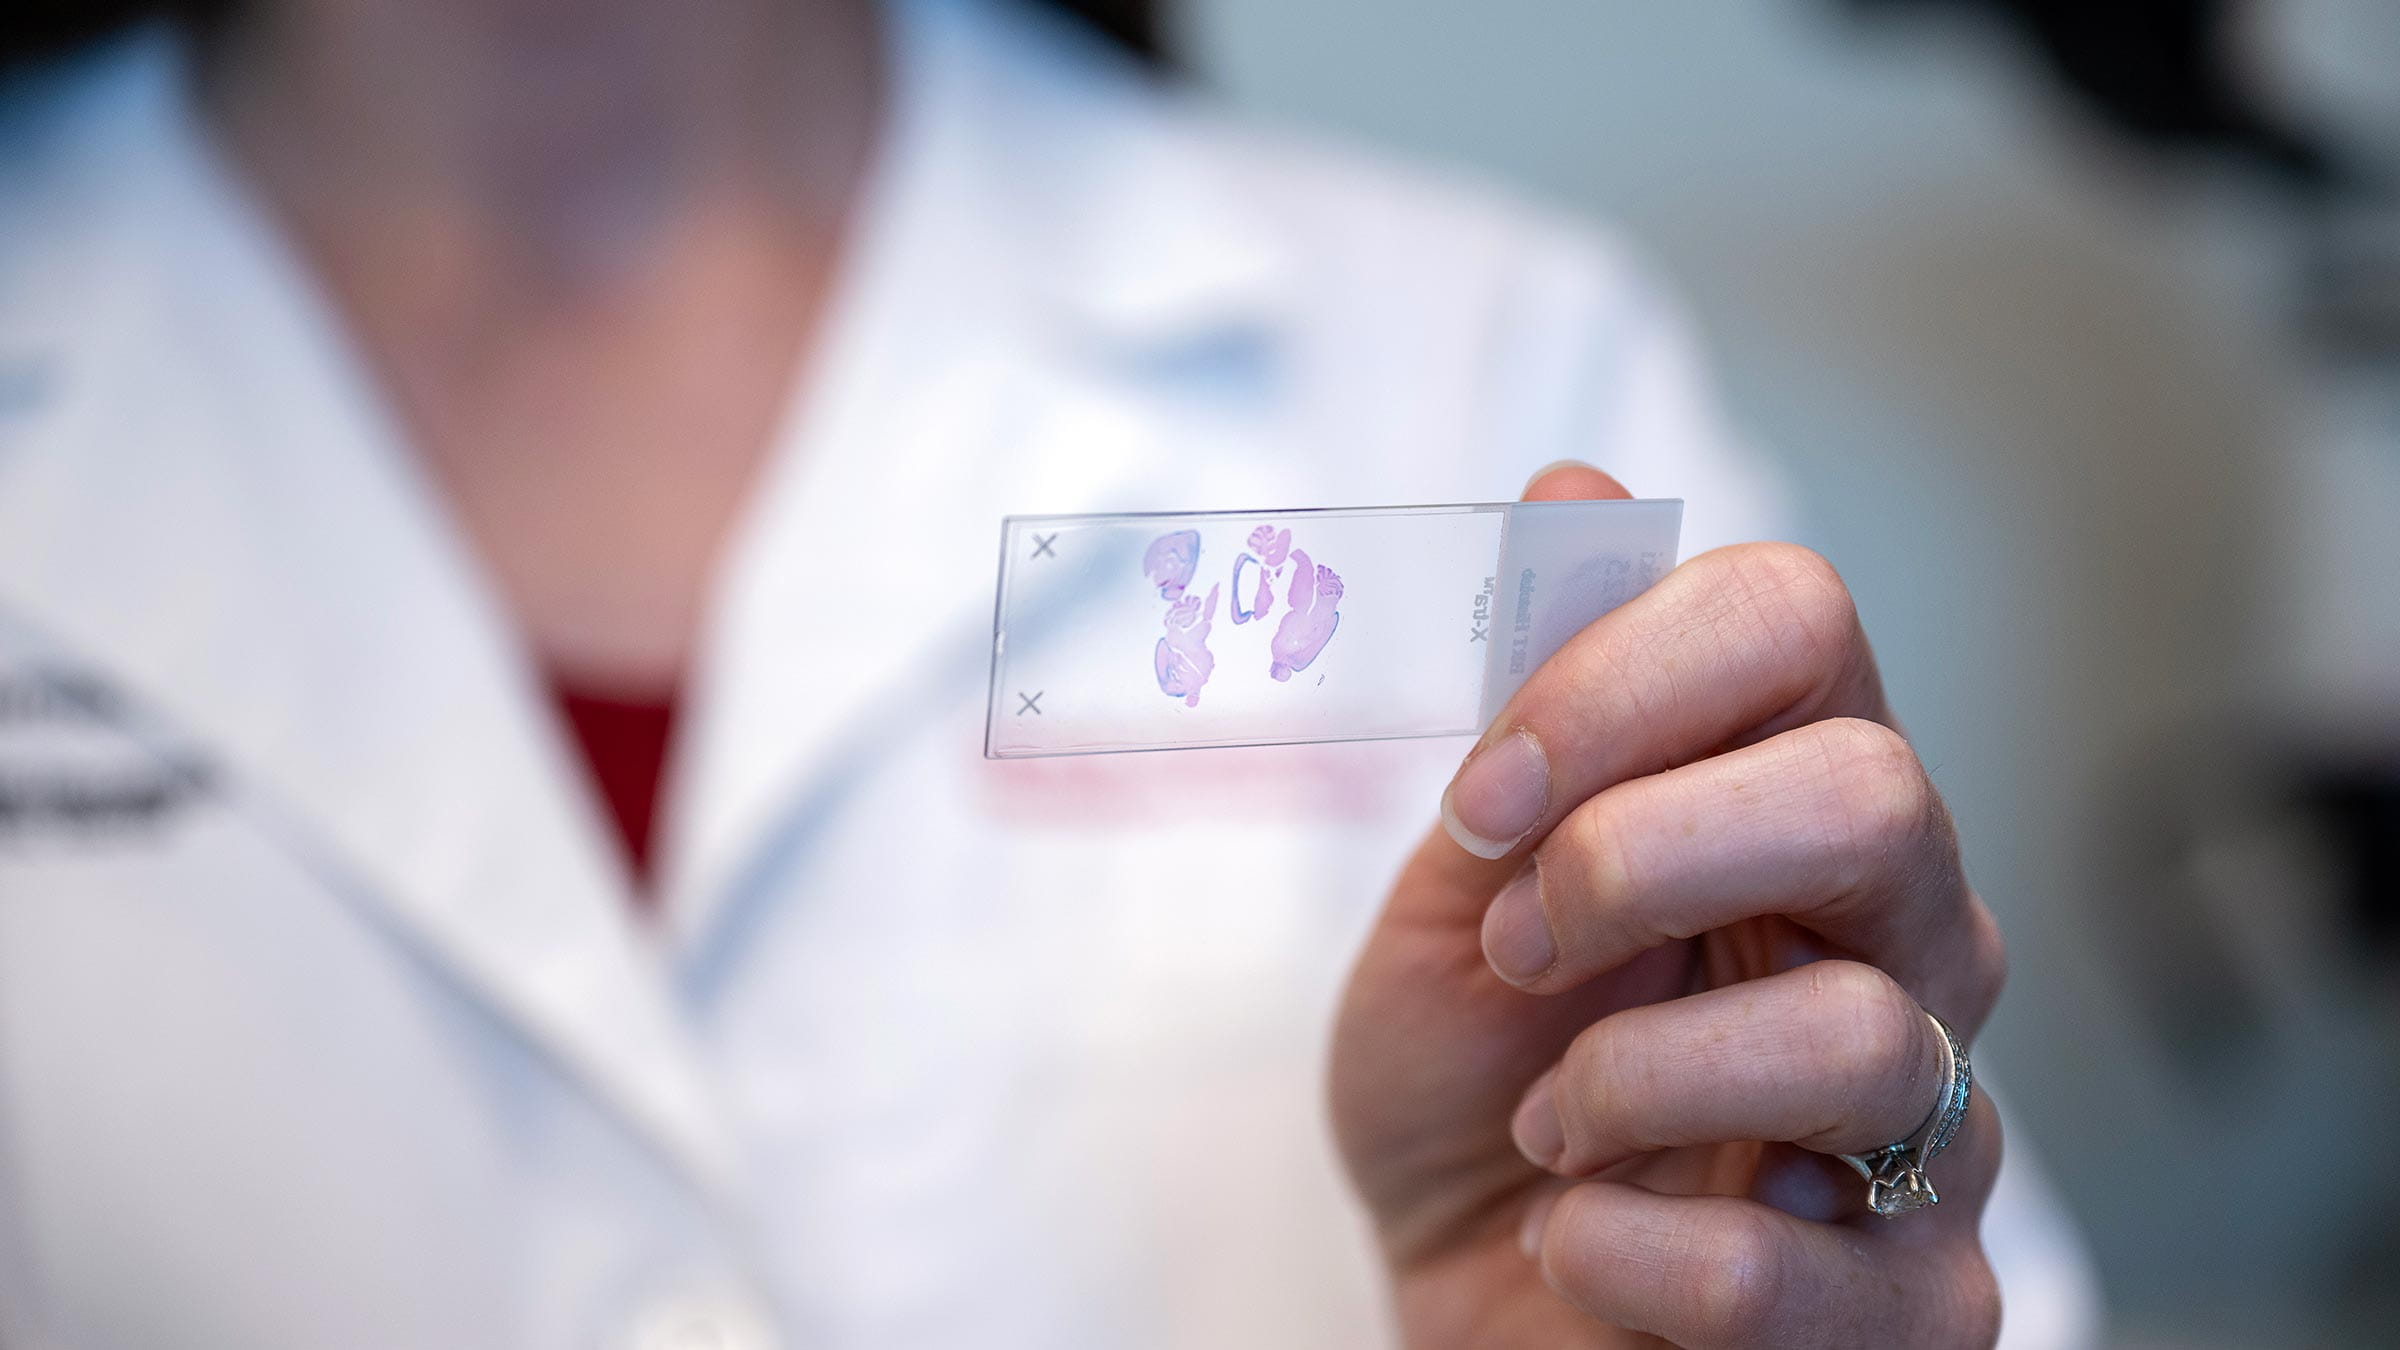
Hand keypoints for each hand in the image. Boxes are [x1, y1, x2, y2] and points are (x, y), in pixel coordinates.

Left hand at [1330, 465, 2006, 1347]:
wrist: (1470, 1294)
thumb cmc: (1473, 1087)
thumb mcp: (1460, 886)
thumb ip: (1529, 715)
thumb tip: (1574, 486)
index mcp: (1787, 800)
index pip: (1795, 619)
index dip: (1620, 679)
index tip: (1483, 799)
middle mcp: (1900, 936)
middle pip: (1875, 796)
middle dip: (1640, 861)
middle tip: (1518, 945)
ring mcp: (1933, 1125)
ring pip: (1855, 1038)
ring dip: (1621, 1083)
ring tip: (1546, 1127)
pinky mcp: (1918, 1305)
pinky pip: (1802, 1271)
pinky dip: (1626, 1258)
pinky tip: (1575, 1245)